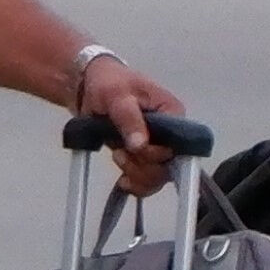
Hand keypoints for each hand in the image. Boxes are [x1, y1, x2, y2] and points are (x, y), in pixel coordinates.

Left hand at [79, 54, 187, 196]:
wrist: (91, 87)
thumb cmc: (108, 84)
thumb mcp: (118, 96)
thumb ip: (130, 119)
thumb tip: (141, 145)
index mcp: (173, 113)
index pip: (178, 145)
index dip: (158, 155)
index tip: (136, 149)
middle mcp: (171, 133)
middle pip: (169, 166)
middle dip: (143, 166)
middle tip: (120, 152)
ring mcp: (159, 146)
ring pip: (158, 177)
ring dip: (136, 174)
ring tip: (118, 155)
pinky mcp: (145, 157)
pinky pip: (148, 181)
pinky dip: (136, 185)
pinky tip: (123, 180)